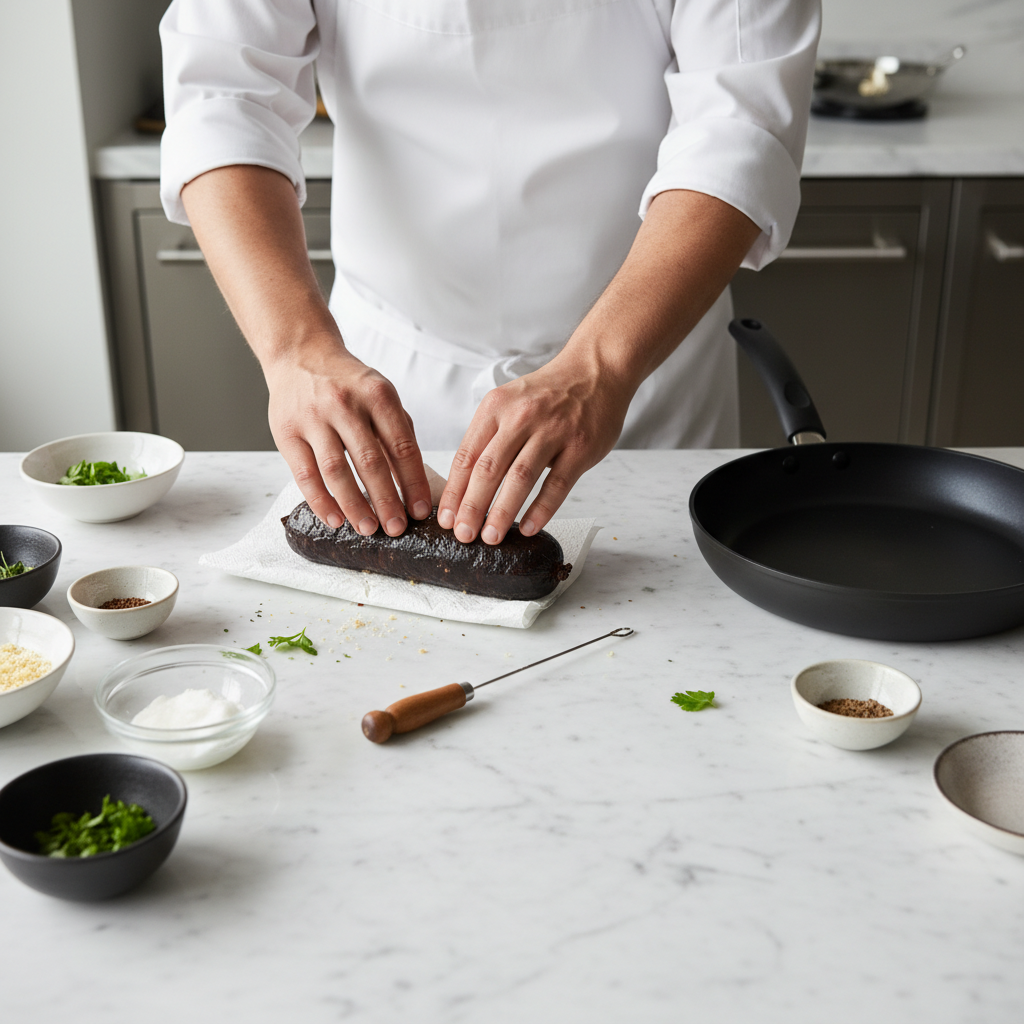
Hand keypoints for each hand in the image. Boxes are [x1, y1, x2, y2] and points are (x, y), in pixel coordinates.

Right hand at [265, 335, 431, 535]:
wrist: (301, 354)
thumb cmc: (348, 384)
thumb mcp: (380, 396)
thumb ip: (397, 434)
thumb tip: (413, 484)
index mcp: (378, 395)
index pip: (402, 446)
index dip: (413, 482)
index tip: (421, 510)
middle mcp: (345, 404)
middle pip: (370, 462)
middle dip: (386, 500)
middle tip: (396, 528)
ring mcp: (313, 417)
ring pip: (336, 470)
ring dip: (354, 505)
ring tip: (368, 528)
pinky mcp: (287, 432)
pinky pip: (304, 474)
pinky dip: (320, 501)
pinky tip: (335, 519)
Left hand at [437, 353, 632, 543]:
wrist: (595, 370)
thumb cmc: (548, 394)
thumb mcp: (509, 403)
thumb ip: (489, 438)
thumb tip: (464, 486)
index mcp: (495, 408)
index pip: (467, 456)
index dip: (454, 491)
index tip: (446, 518)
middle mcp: (521, 417)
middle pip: (489, 469)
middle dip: (472, 507)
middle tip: (464, 535)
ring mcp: (553, 431)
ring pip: (520, 478)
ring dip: (502, 512)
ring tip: (491, 537)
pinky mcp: (580, 446)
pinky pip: (557, 484)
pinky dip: (541, 509)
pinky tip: (528, 527)